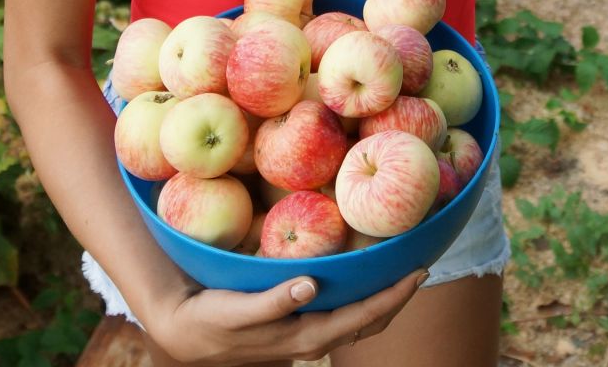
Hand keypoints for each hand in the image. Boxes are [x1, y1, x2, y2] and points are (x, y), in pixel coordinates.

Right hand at [142, 268, 427, 365]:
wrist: (186, 332)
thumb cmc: (211, 318)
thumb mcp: (236, 310)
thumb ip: (272, 302)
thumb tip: (310, 284)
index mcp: (304, 336)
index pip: (361, 318)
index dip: (392, 297)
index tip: (418, 273)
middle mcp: (311, 340)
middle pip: (367, 323)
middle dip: (396, 299)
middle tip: (421, 269)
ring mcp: (305, 336)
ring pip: (356, 322)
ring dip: (381, 301)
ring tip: (401, 275)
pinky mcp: (296, 327)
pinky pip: (340, 316)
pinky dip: (359, 301)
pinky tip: (361, 282)